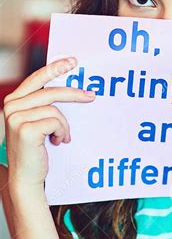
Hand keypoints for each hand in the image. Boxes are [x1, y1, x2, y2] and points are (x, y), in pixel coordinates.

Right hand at [3, 57, 94, 192]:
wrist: (26, 177)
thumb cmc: (36, 151)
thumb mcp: (38, 124)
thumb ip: (44, 107)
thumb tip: (69, 90)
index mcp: (14, 101)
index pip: (36, 79)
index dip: (55, 68)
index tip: (72, 61)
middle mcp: (11, 106)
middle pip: (50, 92)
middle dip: (73, 94)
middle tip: (92, 96)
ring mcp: (16, 117)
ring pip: (55, 110)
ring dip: (64, 126)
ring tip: (61, 138)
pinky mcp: (25, 129)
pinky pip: (56, 122)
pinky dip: (62, 132)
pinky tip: (57, 142)